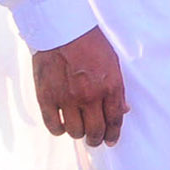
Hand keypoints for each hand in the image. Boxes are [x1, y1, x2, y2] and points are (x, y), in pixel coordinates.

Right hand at [32, 27, 126, 146]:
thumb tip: (123, 109)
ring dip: (79, 133)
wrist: (62, 29)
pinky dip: (59, 129)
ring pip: (75, 131)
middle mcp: (89, 96)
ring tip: (79, 128)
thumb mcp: (112, 62)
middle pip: (95, 131)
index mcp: (109, 85)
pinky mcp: (46, 97)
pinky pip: (53, 125)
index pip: (114, 119)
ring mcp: (67, 98)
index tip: (111, 140)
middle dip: (97, 139)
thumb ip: (117, 88)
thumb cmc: (90, 42)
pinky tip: (62, 125)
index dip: (113, 134)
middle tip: (95, 139)